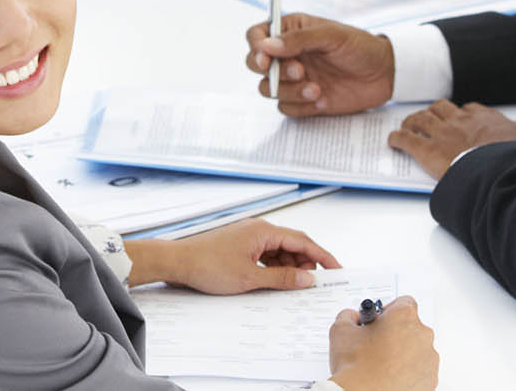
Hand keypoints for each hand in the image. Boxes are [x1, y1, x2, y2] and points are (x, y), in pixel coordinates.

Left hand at [127, 219, 338, 293]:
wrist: (178, 262)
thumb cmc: (208, 266)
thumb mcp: (250, 278)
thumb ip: (282, 279)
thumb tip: (307, 279)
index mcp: (264, 231)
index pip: (303, 241)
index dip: (322, 256)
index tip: (336, 269)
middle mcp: (259, 229)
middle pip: (293, 245)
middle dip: (306, 264)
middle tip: (315, 284)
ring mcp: (249, 237)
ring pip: (280, 251)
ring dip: (289, 267)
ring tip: (295, 286)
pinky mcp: (241, 245)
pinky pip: (266, 255)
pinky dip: (275, 267)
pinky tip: (276, 281)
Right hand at [245, 12, 392, 115]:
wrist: (384, 75)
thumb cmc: (360, 47)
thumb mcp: (332, 35)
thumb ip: (299, 40)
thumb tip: (267, 45)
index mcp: (291, 31)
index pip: (257, 35)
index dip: (255, 47)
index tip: (266, 59)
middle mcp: (288, 54)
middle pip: (255, 64)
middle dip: (273, 72)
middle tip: (299, 71)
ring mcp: (294, 78)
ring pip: (269, 89)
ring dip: (289, 91)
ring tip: (316, 89)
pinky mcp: (303, 99)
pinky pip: (286, 108)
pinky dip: (301, 106)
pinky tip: (323, 99)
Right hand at [327, 295, 438, 390]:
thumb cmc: (356, 366)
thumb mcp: (340, 330)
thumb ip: (348, 316)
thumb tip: (353, 317)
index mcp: (404, 317)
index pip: (404, 302)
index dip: (389, 310)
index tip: (380, 320)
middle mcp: (422, 335)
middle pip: (411, 327)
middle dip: (396, 333)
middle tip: (377, 344)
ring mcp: (429, 359)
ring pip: (417, 349)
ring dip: (404, 353)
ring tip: (382, 365)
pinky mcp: (430, 380)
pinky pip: (421, 370)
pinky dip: (409, 372)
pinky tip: (391, 377)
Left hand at [385, 100, 515, 181]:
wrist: (498, 171)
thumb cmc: (512, 158)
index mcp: (483, 118)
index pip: (468, 109)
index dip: (461, 114)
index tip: (460, 119)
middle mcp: (459, 121)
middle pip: (440, 108)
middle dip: (433, 112)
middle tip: (429, 120)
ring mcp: (441, 133)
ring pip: (420, 119)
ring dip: (412, 121)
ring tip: (407, 126)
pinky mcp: (426, 150)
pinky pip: (406, 139)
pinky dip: (397, 139)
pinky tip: (393, 141)